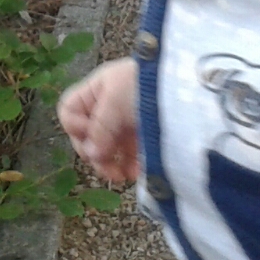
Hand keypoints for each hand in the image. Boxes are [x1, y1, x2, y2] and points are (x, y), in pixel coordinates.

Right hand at [58, 58, 140, 182]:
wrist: (190, 87)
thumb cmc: (147, 84)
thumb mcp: (116, 100)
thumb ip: (100, 128)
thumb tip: (91, 155)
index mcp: (98, 89)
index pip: (70, 110)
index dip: (75, 126)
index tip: (89, 135)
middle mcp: (110, 105)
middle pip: (88, 134)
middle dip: (95, 151)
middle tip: (105, 164)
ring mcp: (127, 121)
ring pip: (108, 148)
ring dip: (111, 163)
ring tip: (121, 175)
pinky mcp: (146, 136)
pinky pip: (128, 155)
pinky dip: (129, 165)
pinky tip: (135, 172)